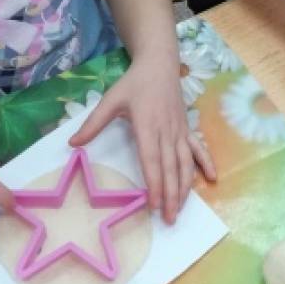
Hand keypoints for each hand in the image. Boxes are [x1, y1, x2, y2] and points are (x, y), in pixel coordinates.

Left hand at [68, 53, 215, 223]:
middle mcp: (167, 132)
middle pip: (171, 168)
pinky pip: (199, 149)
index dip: (154, 184)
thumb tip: (72, 143)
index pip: (152, 161)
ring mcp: (180, 131)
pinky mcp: (187, 128)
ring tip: (180, 209)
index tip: (153, 205)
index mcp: (148, 126)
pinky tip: (212, 179)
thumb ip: (93, 124)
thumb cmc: (134, 83)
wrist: (159, 64)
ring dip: (184, 188)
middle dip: (170, 196)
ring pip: (185, 163)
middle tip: (168, 219)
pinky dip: (206, 164)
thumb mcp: (110, 100)